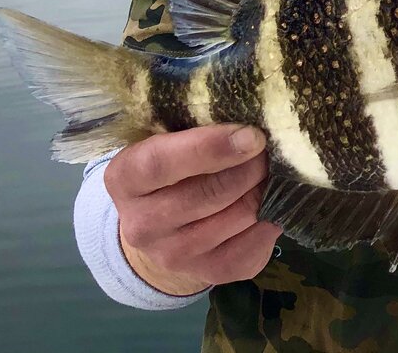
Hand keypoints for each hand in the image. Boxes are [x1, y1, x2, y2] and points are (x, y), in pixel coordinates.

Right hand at [104, 123, 279, 295]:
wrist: (159, 225)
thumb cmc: (171, 165)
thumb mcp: (168, 139)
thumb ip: (197, 126)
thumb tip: (250, 123)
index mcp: (124, 180)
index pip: (160, 163)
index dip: (210, 147)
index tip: (251, 136)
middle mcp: (141, 225)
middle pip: (207, 194)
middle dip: (249, 167)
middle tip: (269, 149)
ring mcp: (172, 256)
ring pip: (237, 218)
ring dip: (264, 190)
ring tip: (271, 170)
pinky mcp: (208, 273)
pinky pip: (253, 247)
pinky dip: (272, 219)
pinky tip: (272, 201)